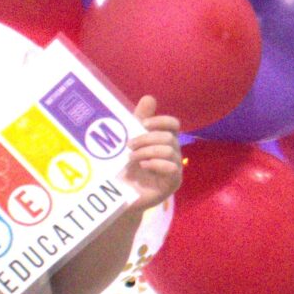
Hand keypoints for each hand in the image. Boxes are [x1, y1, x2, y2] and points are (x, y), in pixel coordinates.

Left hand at [121, 97, 182, 211]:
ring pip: (169, 150)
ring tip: (132, 158)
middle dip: (146, 139)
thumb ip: (138, 121)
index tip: (143, 124)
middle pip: (168, 137)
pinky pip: (172, 167)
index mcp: (164, 141)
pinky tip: (143, 166)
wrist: (118, 195)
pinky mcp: (172, 183)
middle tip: (129, 146)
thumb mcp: (129, 141)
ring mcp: (174, 169)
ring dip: (147, 151)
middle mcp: (173, 153)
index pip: (173, 124)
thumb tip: (149, 97)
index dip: (161, 121)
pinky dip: (155, 164)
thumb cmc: (124, 168)